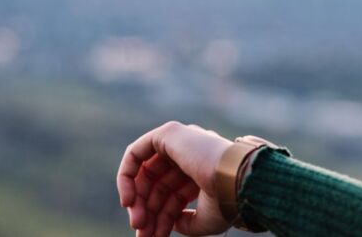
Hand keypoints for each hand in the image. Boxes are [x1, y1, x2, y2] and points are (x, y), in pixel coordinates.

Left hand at [116, 121, 234, 236]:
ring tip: (138, 224)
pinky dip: (126, 177)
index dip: (161, 218)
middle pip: (157, 186)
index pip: (172, 196)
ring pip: (145, 174)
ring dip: (138, 201)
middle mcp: (190, 156)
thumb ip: (184, 221)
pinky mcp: (168, 133)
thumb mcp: (204, 220)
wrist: (235, 181)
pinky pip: (136, 153)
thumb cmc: (227, 201)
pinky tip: (128, 201)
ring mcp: (179, 143)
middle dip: (147, 211)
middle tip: (141, 232)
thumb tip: (170, 223)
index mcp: (202, 172)